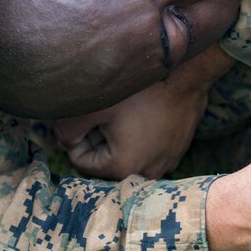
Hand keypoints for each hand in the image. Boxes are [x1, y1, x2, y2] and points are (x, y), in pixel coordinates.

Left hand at [53, 44, 235, 179]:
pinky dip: (141, 136)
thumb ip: (67, 129)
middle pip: (104, 160)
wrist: (188, 76)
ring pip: (126, 154)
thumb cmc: (142, 90)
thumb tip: (61, 142)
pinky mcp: (176, 152)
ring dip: (120, 137)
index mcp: (121, 168)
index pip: (80, 160)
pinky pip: (148, 150)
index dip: (78, 134)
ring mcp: (165, 164)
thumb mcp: (94, 107)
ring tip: (127, 111)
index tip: (90, 113)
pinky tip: (146, 113)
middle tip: (108, 109)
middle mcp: (145, 174)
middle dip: (99, 137)